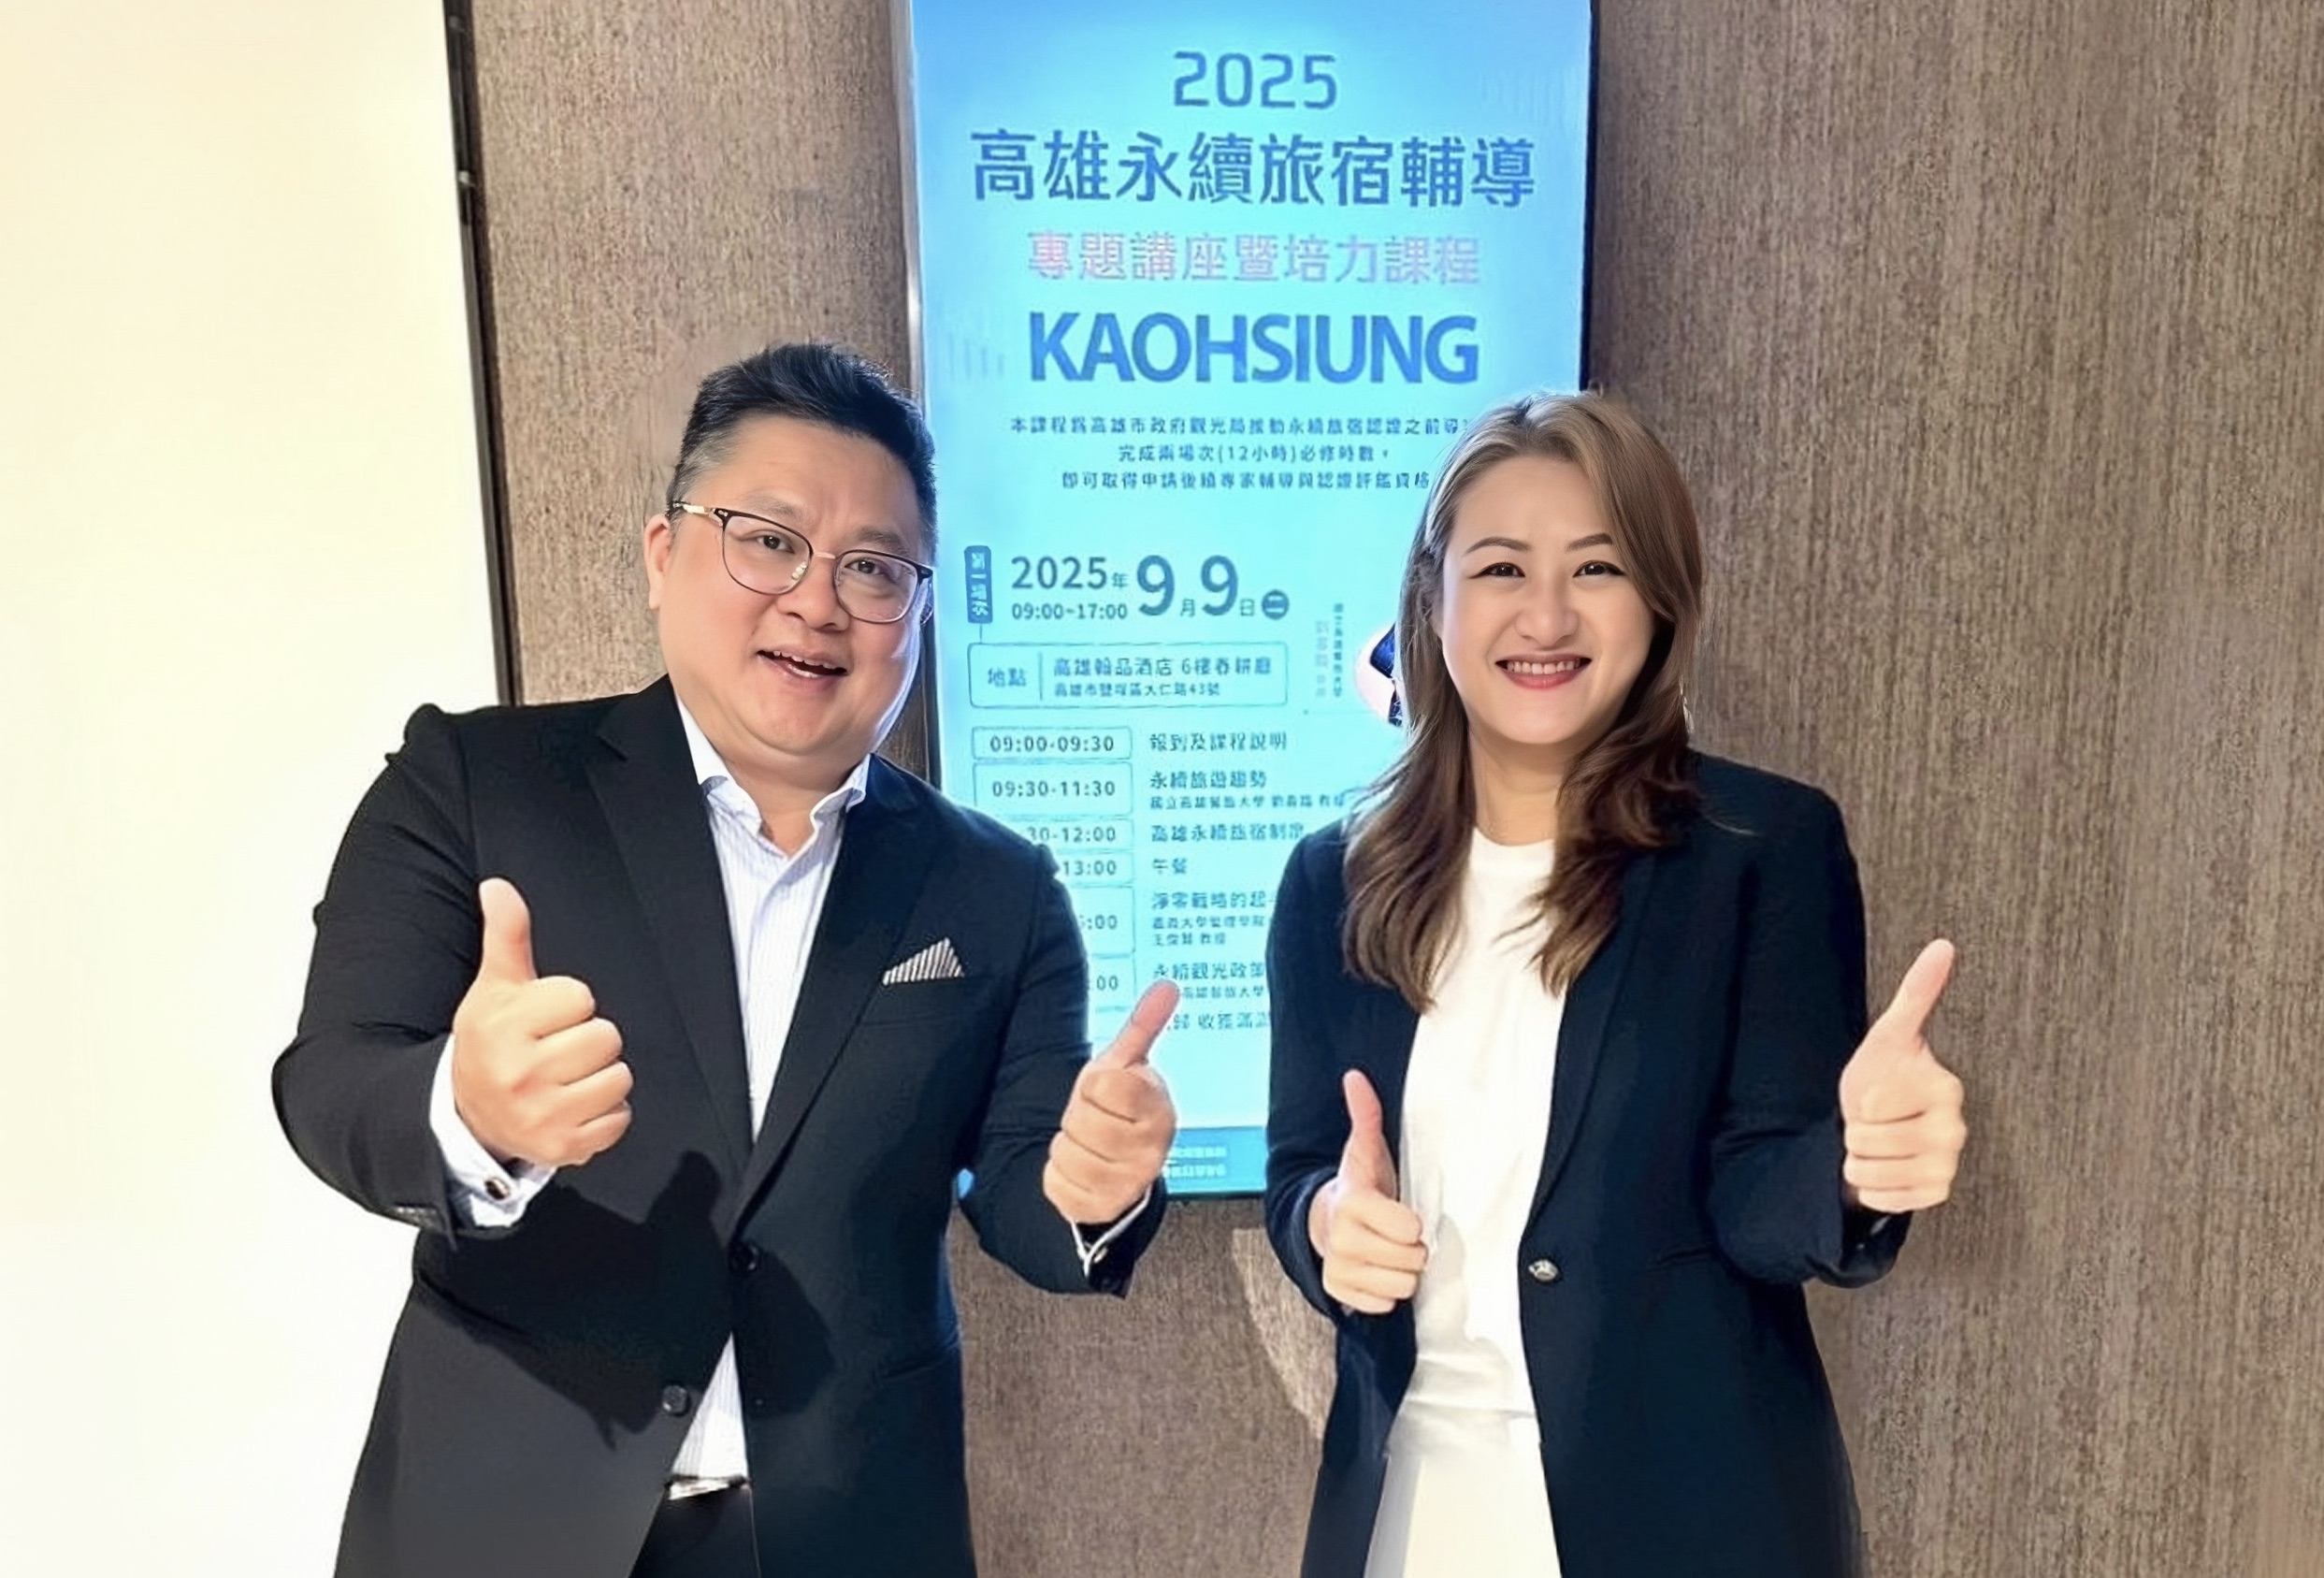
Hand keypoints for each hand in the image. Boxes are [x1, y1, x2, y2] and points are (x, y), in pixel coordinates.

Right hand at [449, 878, 631, 1169]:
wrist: (469, 1115)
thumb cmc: (492, 1042)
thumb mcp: (495, 988)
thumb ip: (507, 935)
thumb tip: (498, 886)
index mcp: (503, 1028)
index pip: (580, 998)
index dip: (570, 1004)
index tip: (545, 1018)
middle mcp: (521, 1074)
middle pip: (607, 1037)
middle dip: (589, 1039)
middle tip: (558, 1049)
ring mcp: (543, 1116)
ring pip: (620, 1078)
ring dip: (602, 1077)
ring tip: (567, 1078)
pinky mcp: (564, 1148)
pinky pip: (620, 1119)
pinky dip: (606, 1114)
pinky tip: (574, 1106)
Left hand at [1044, 979, 1179, 1224]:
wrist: (1122, 1164)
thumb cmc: (1121, 1107)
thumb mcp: (1126, 1065)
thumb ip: (1143, 1027)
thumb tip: (1166, 987)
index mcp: (1158, 1113)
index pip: (1102, 1086)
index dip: (1096, 1085)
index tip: (1109, 1091)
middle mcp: (1151, 1154)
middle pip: (1080, 1121)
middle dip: (1080, 1116)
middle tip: (1097, 1119)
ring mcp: (1127, 1185)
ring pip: (1066, 1153)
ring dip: (1068, 1145)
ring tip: (1090, 1144)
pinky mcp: (1100, 1208)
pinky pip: (1055, 1182)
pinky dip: (1059, 1174)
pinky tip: (1081, 1169)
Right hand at [1306, 1070, 1426, 1314]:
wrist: (1322, 1221)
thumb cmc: (1356, 1186)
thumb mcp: (1364, 1152)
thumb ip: (1365, 1116)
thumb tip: (1356, 1076)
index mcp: (1352, 1204)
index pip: (1409, 1228)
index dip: (1412, 1222)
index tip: (1401, 1212)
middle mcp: (1341, 1240)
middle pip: (1410, 1261)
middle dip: (1410, 1248)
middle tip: (1396, 1234)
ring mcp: (1338, 1269)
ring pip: (1400, 1286)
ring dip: (1401, 1272)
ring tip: (1388, 1251)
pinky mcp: (1338, 1292)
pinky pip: (1383, 1305)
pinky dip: (1385, 1292)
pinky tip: (1376, 1269)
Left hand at [1839, 939, 1967, 1213]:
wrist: (1884, 1123)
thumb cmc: (1885, 1075)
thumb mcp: (1890, 1034)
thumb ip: (1917, 991)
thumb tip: (1944, 945)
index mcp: (1945, 1088)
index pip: (1871, 1105)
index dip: (1860, 1102)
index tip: (1876, 1094)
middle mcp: (1955, 1129)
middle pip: (1866, 1141)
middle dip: (1857, 1131)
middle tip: (1875, 1120)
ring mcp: (1948, 1165)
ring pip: (1867, 1171)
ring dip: (1859, 1159)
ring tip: (1877, 1142)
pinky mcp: (1936, 1195)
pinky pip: (1881, 1198)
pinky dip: (1871, 1187)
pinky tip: (1885, 1168)